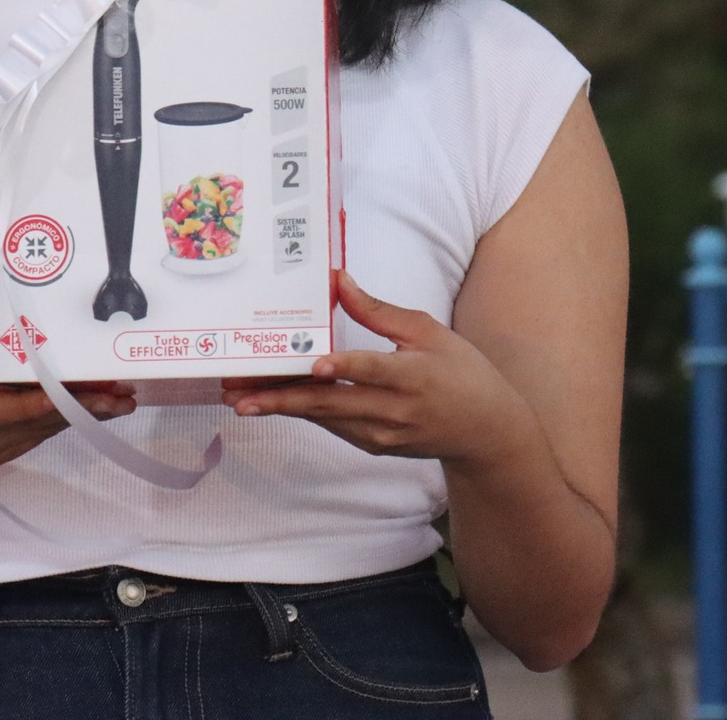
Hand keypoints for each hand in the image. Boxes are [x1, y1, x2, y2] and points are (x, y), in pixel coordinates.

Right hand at [0, 272, 135, 467]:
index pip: (5, 407)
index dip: (44, 402)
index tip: (79, 394)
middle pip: (35, 421)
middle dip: (80, 406)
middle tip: (120, 393)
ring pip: (44, 430)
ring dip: (84, 414)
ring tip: (121, 396)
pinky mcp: (3, 452)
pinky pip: (42, 434)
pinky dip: (71, 418)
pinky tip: (101, 405)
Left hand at [220, 272, 522, 464]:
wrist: (486, 431)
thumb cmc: (461, 372)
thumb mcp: (428, 331)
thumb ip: (379, 310)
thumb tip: (337, 280)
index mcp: (413, 375)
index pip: (372, 371)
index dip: (343, 369)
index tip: (314, 365)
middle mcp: (395, 410)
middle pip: (333, 404)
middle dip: (282, 399)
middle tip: (240, 395)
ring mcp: (383, 433)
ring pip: (325, 419)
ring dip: (281, 408)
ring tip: (240, 399)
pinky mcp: (375, 446)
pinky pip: (333, 426)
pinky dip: (303, 414)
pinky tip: (271, 402)